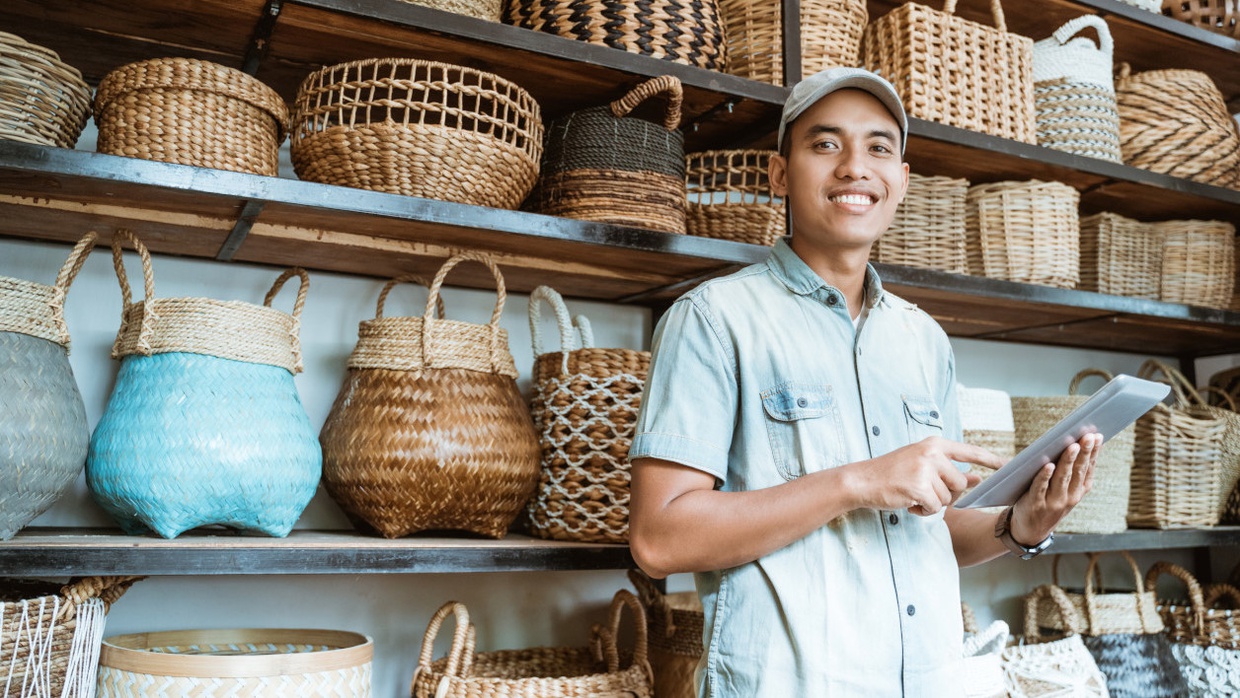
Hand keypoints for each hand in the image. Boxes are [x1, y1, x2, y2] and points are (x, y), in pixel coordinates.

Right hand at [849, 437, 1004, 515]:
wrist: (862, 480)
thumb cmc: (890, 473)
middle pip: (960, 483)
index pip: (969, 451)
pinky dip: (923, 510)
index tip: (1008, 465)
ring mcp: (926, 469)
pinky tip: (908, 502)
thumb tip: (977, 479)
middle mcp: (932, 454)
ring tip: (911, 494)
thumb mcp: (921, 465)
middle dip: (945, 494)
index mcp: (934, 444)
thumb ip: (948, 470)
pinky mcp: (920, 487)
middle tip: (922, 490)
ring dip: (932, 503)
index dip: (990, 459)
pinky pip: (935, 508)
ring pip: (948, 498)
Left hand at [1009, 433, 1101, 545]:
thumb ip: (1073, 471)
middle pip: (1078, 471)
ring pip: (1062, 478)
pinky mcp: (1035, 504)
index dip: (1093, 452)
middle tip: (1088, 436)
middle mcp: (1070, 497)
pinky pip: (1040, 488)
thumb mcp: (1066, 489)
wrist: (1031, 530)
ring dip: (1067, 461)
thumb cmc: (1049, 501)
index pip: (1088, 468)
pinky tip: (1048, 465)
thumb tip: (1080, 444)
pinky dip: (1044, 476)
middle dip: (1084, 452)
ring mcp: (1053, 502)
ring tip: (1072, 445)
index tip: (1097, 436)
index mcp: (1079, 491)